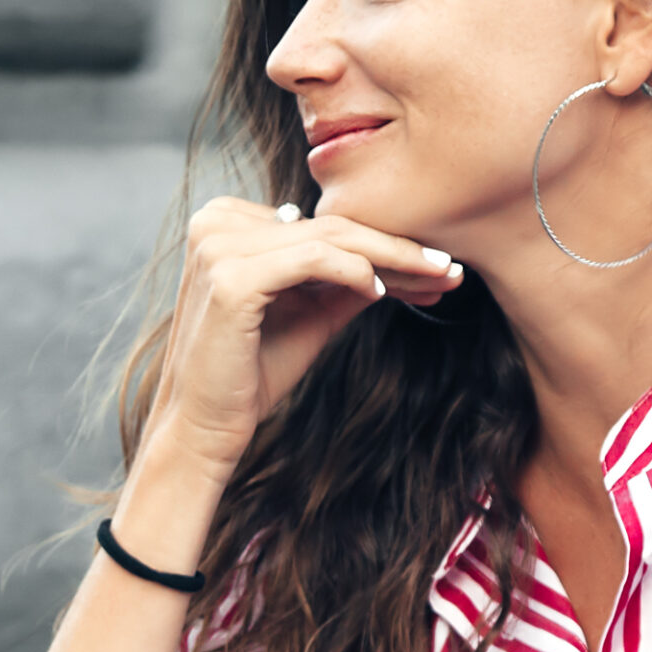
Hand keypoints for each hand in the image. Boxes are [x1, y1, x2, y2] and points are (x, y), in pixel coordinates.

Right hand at [144, 198, 461, 481]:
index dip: (380, 245)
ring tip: (435, 277)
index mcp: (225, 223)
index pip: (319, 226)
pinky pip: (311, 260)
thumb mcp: (307, 316)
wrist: (204, 428)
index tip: (431, 266)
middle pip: (327, 228)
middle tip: (448, 267)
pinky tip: (383, 292)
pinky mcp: (230, 278)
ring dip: (390, 258)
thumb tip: (396, 264)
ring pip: (327, 240)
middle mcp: (215, 223)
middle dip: (396, 249)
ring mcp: (218, 247)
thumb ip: (342, 282)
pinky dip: (354, 273)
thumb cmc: (249, 375)